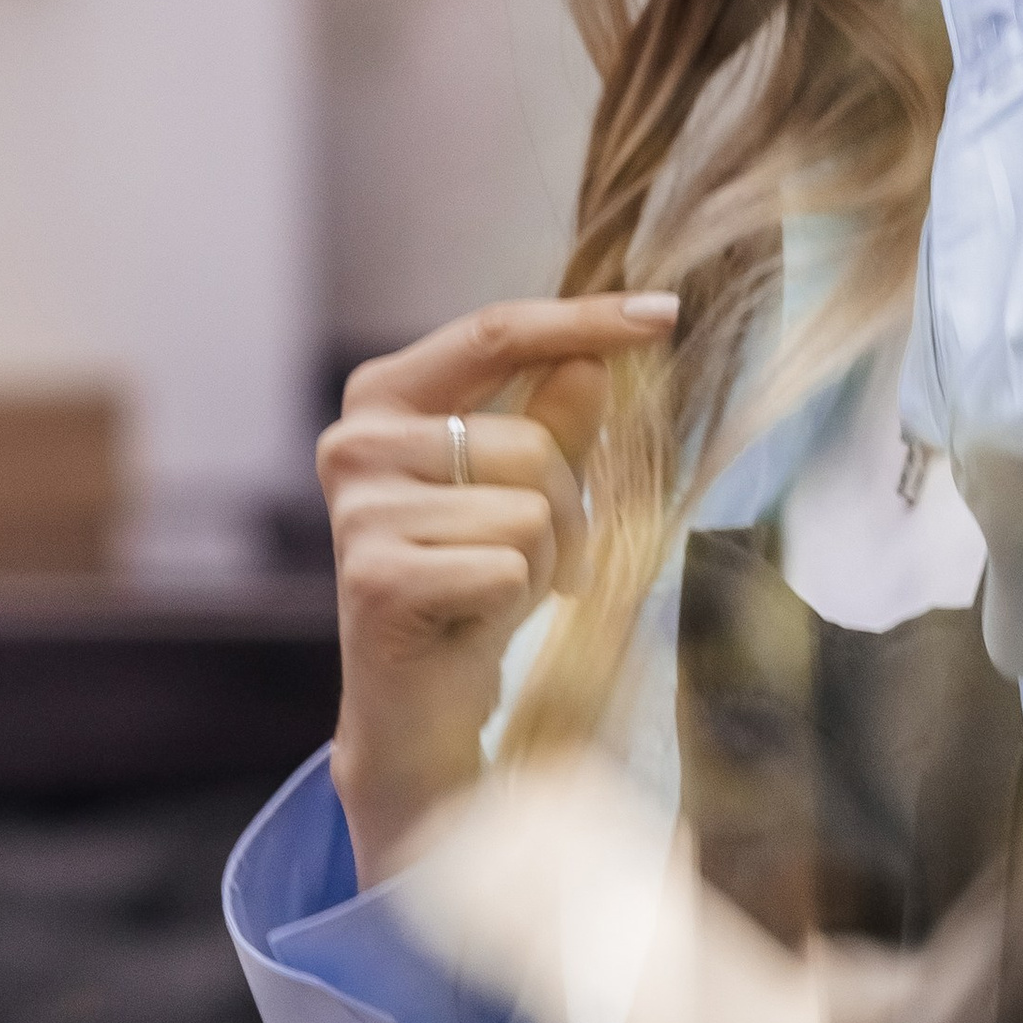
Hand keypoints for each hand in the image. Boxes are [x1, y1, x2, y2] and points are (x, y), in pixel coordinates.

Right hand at [319, 292, 677, 883]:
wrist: (419, 709)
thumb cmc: (475, 586)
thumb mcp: (528, 490)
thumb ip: (556, 420)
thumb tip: (595, 359)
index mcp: (385, 399)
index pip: (495, 333)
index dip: (584, 320)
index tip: (666, 313)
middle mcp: (356, 442)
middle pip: (529, 441)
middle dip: (567, 508)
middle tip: (540, 561)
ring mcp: (359, 510)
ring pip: (527, 507)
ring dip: (543, 560)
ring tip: (498, 591)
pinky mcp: (375, 577)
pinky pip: (507, 565)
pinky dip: (517, 600)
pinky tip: (473, 621)